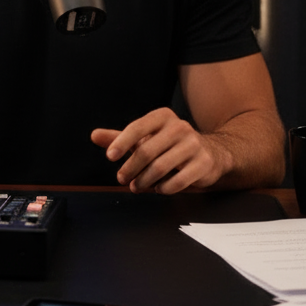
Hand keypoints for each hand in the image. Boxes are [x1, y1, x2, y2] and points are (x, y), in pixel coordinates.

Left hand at [90, 108, 229, 194]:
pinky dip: (164, 188)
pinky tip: (159, 188)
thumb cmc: (170, 145)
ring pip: (160, 167)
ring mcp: (193, 145)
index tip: (110, 157)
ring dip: (144, 181)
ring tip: (136, 186)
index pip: (137, 127)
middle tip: (121, 179)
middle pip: (147, 151)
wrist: (211, 153)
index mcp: (163, 117)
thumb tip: (94, 135)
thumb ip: (120, 138)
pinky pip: (178, 180)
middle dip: (130, 168)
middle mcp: (180, 127)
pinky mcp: (204, 163)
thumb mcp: (145, 138)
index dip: (121, 142)